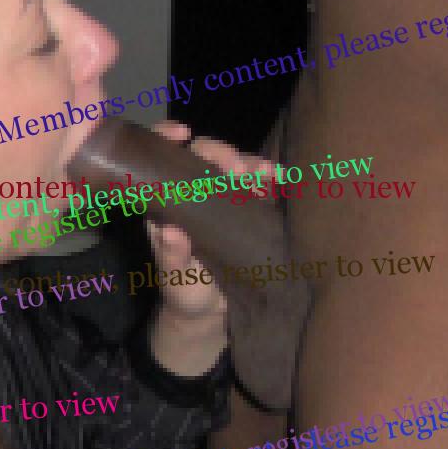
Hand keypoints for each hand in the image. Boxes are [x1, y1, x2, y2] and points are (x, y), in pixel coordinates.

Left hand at [146, 121, 273, 318]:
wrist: (212, 315)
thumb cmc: (185, 293)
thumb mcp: (175, 281)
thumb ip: (171, 258)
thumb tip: (171, 231)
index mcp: (166, 204)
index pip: (161, 160)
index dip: (166, 138)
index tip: (182, 133)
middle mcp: (193, 194)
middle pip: (204, 156)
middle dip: (222, 154)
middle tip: (239, 171)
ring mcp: (223, 200)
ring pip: (236, 167)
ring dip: (253, 165)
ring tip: (269, 175)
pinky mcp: (251, 210)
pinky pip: (263, 186)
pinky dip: (275, 179)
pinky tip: (286, 180)